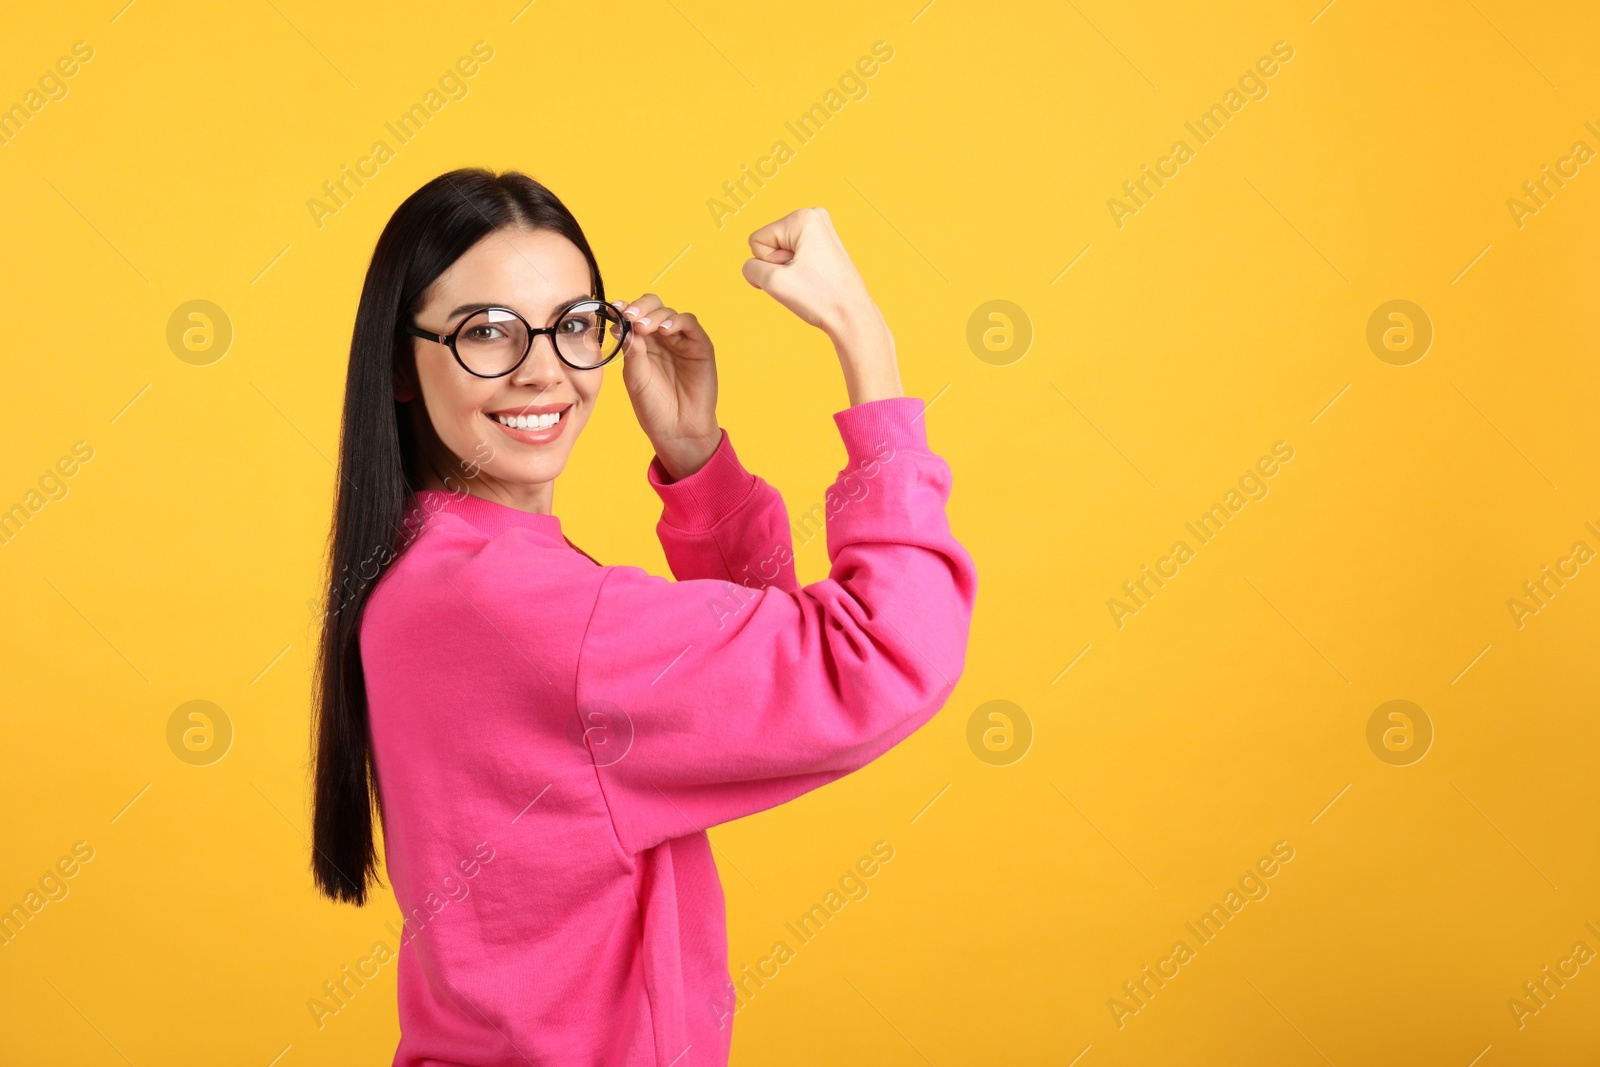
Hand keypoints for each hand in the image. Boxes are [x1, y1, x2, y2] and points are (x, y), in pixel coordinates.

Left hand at [612, 293, 720, 479]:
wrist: (676, 430)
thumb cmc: (653, 406)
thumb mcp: (635, 376)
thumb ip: (632, 349)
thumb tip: (621, 324)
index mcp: (643, 343)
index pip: (635, 315)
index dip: (625, 309)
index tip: (614, 309)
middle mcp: (662, 338)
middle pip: (653, 307)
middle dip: (640, 307)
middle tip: (629, 316)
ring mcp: (682, 341)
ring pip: (669, 313)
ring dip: (655, 315)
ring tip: (643, 326)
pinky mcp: (700, 347)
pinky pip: (690, 324)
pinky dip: (677, 322)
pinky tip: (664, 330)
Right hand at [742, 207, 903, 405]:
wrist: (851, 316)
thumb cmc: (821, 298)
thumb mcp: (773, 283)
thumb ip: (750, 269)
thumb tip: (753, 267)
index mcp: (802, 217)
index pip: (757, 241)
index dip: (768, 264)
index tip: (793, 274)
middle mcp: (813, 216)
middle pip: (769, 244)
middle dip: (778, 266)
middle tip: (802, 279)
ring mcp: (820, 230)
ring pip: (780, 252)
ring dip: (787, 271)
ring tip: (809, 281)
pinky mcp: (823, 244)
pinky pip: (793, 257)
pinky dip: (798, 272)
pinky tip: (813, 280)